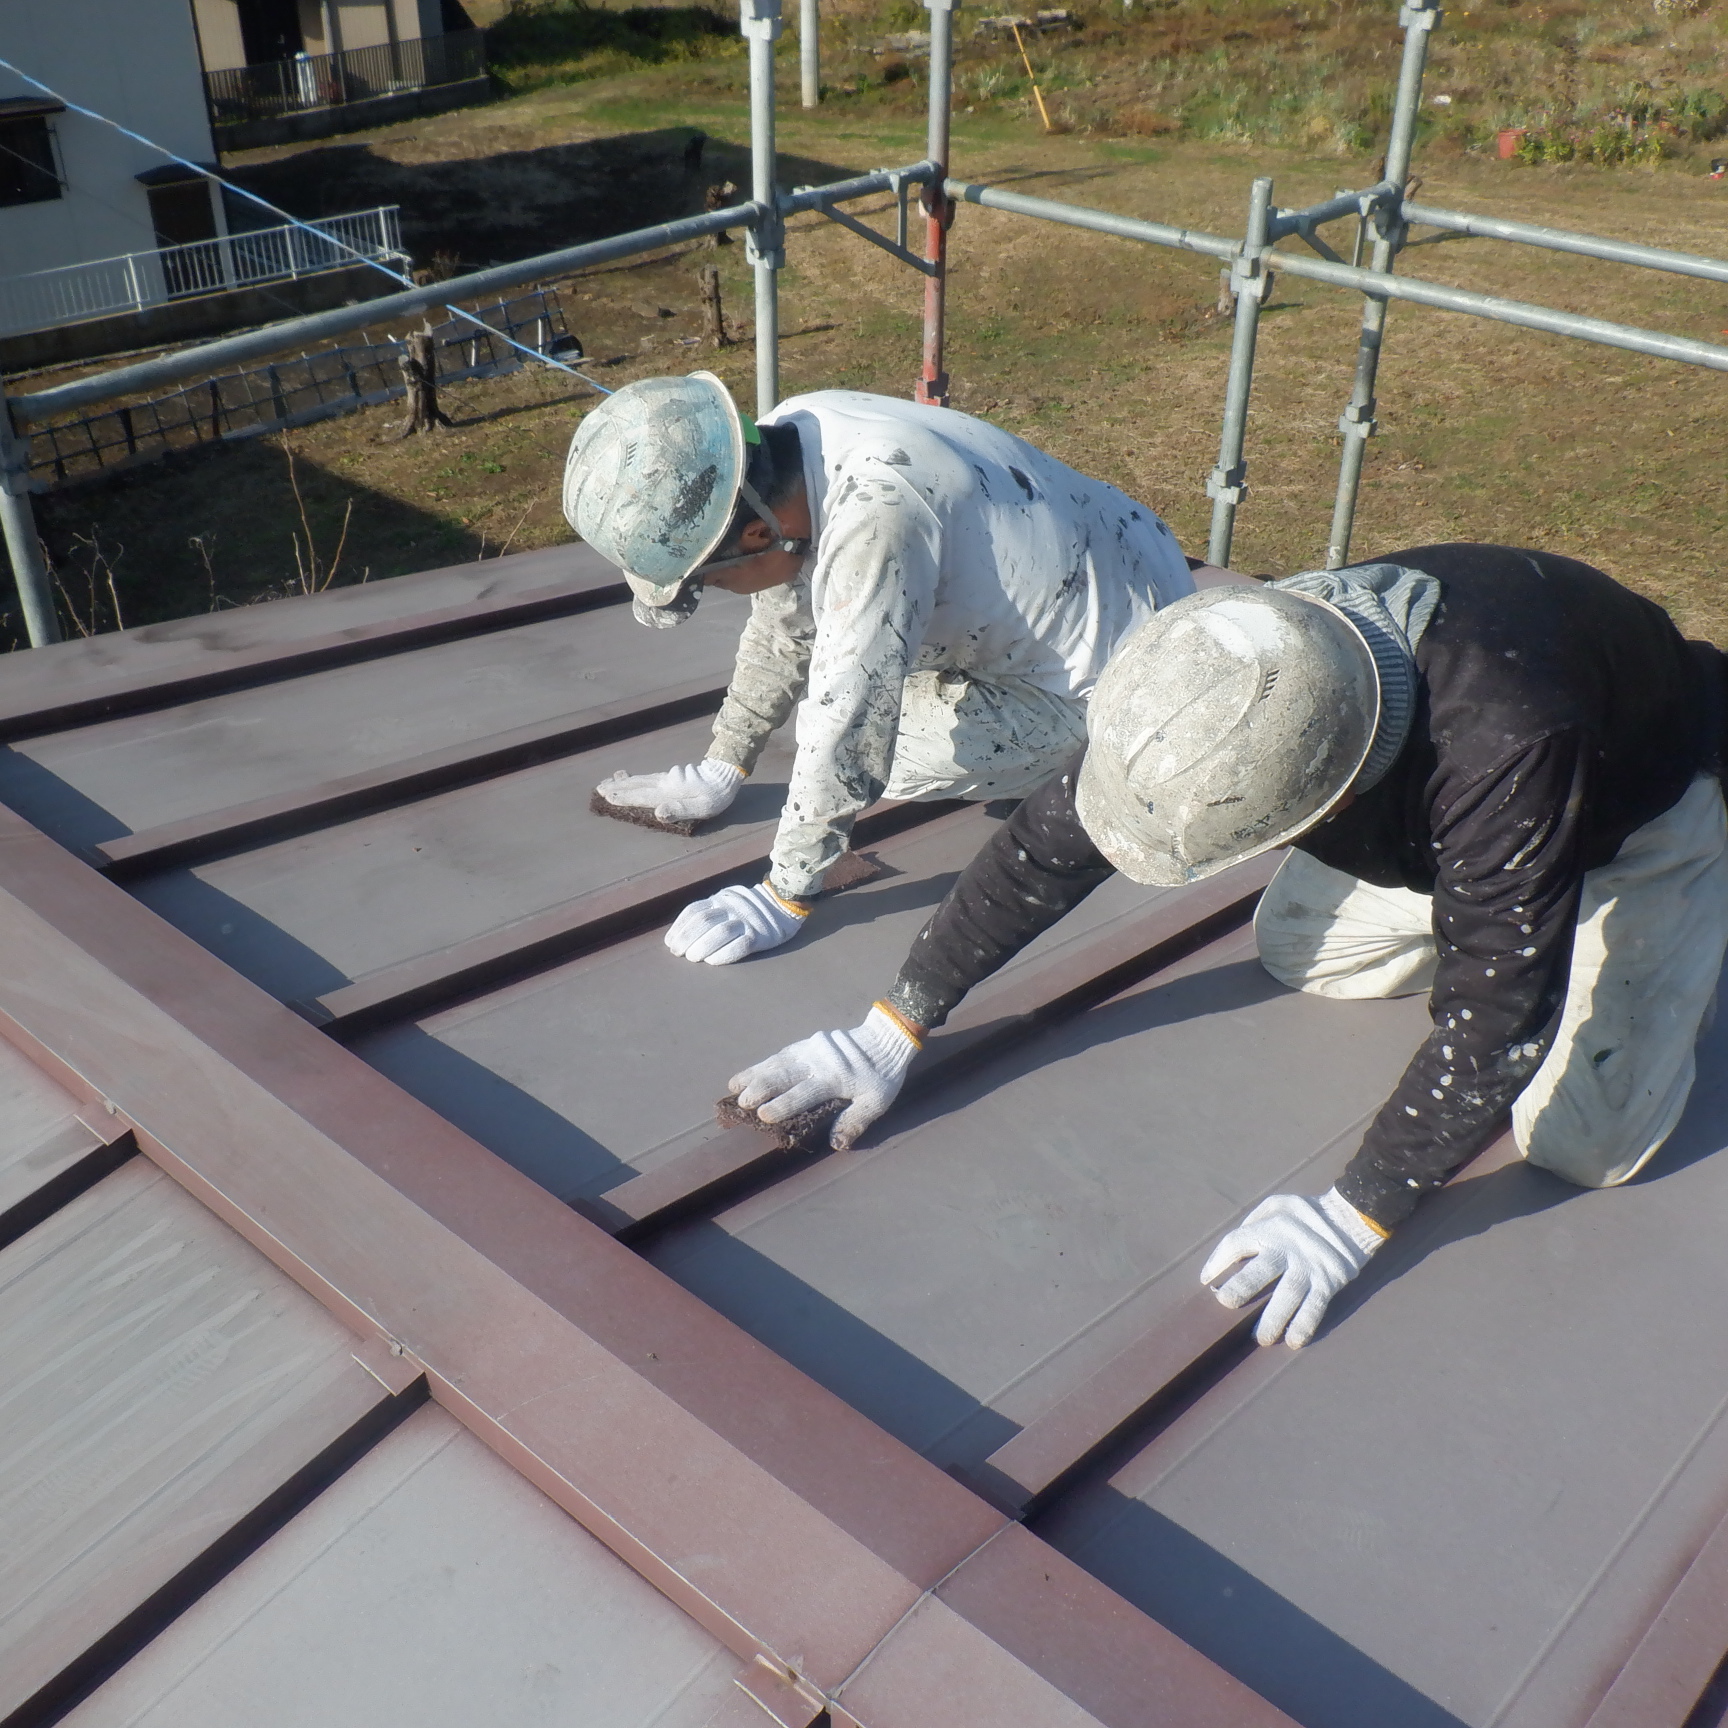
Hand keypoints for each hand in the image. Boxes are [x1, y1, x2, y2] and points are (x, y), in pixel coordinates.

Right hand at [596, 758, 742, 823]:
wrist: (725, 774)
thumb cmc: (715, 796)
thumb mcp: (702, 807)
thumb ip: (680, 810)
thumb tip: (658, 813)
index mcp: (670, 792)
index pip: (643, 796)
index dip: (625, 797)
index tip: (607, 796)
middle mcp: (665, 784)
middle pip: (637, 785)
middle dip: (618, 787)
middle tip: (599, 787)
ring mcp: (667, 779)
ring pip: (641, 780)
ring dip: (623, 782)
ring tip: (607, 781)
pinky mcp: (670, 777)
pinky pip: (647, 778)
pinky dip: (635, 779)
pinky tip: (629, 778)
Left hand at [666, 881, 807, 964]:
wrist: (783, 905)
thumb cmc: (748, 909)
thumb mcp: (727, 901)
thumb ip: (709, 912)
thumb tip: (681, 934)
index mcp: (720, 898)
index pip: (694, 911)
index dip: (679, 928)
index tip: (670, 942)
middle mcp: (731, 907)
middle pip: (703, 921)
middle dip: (686, 939)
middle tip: (679, 953)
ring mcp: (747, 921)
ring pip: (720, 933)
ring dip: (702, 948)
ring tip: (692, 958)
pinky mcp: (759, 936)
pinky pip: (739, 946)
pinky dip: (723, 956)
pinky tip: (712, 962)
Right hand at [730, 1002, 921, 1147]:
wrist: (885, 1039)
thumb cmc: (882, 1075)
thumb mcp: (876, 1102)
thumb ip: (855, 1121)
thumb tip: (836, 1143)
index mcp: (834, 1078)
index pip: (803, 1093)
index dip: (783, 1105)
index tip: (764, 1115)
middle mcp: (817, 1063)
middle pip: (783, 1075)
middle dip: (760, 1089)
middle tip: (742, 1103)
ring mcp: (809, 1051)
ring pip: (777, 1063)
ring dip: (754, 1075)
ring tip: (734, 1087)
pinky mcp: (806, 1044)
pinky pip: (780, 1055)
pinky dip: (762, 1064)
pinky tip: (748, 1074)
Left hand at [1200, 1188, 1385, 1347]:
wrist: (1351, 1218)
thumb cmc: (1304, 1214)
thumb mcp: (1276, 1205)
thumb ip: (1253, 1223)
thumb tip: (1231, 1253)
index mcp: (1271, 1227)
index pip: (1237, 1242)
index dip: (1218, 1260)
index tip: (1207, 1280)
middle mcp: (1288, 1248)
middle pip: (1261, 1270)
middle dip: (1242, 1288)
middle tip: (1226, 1303)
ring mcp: (1309, 1266)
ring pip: (1289, 1295)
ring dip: (1274, 1318)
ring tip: (1261, 1338)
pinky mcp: (1329, 1281)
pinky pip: (1315, 1306)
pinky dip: (1305, 1324)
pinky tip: (1294, 1340)